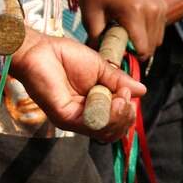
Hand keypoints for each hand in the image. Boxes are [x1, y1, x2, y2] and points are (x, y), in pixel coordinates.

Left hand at [8, 28, 145, 141]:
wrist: (40, 49)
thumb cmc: (65, 56)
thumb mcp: (101, 68)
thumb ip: (119, 81)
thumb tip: (141, 91)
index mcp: (93, 106)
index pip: (117, 123)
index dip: (127, 111)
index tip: (126, 91)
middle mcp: (84, 116)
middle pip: (114, 132)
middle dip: (126, 116)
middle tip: (124, 96)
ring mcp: (74, 119)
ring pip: (105, 132)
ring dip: (119, 115)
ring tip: (119, 97)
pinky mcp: (65, 116)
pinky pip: (91, 124)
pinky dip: (106, 113)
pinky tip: (110, 99)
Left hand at [78, 0, 166, 59]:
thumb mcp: (90, 16)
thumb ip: (98, 41)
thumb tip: (103, 60)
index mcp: (134, 12)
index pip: (142, 49)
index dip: (131, 57)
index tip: (118, 54)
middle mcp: (152, 9)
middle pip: (152, 46)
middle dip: (136, 50)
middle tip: (119, 43)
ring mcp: (160, 6)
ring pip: (157, 39)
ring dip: (143, 41)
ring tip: (124, 32)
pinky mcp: (162, 3)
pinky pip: (159, 27)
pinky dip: (148, 31)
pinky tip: (132, 25)